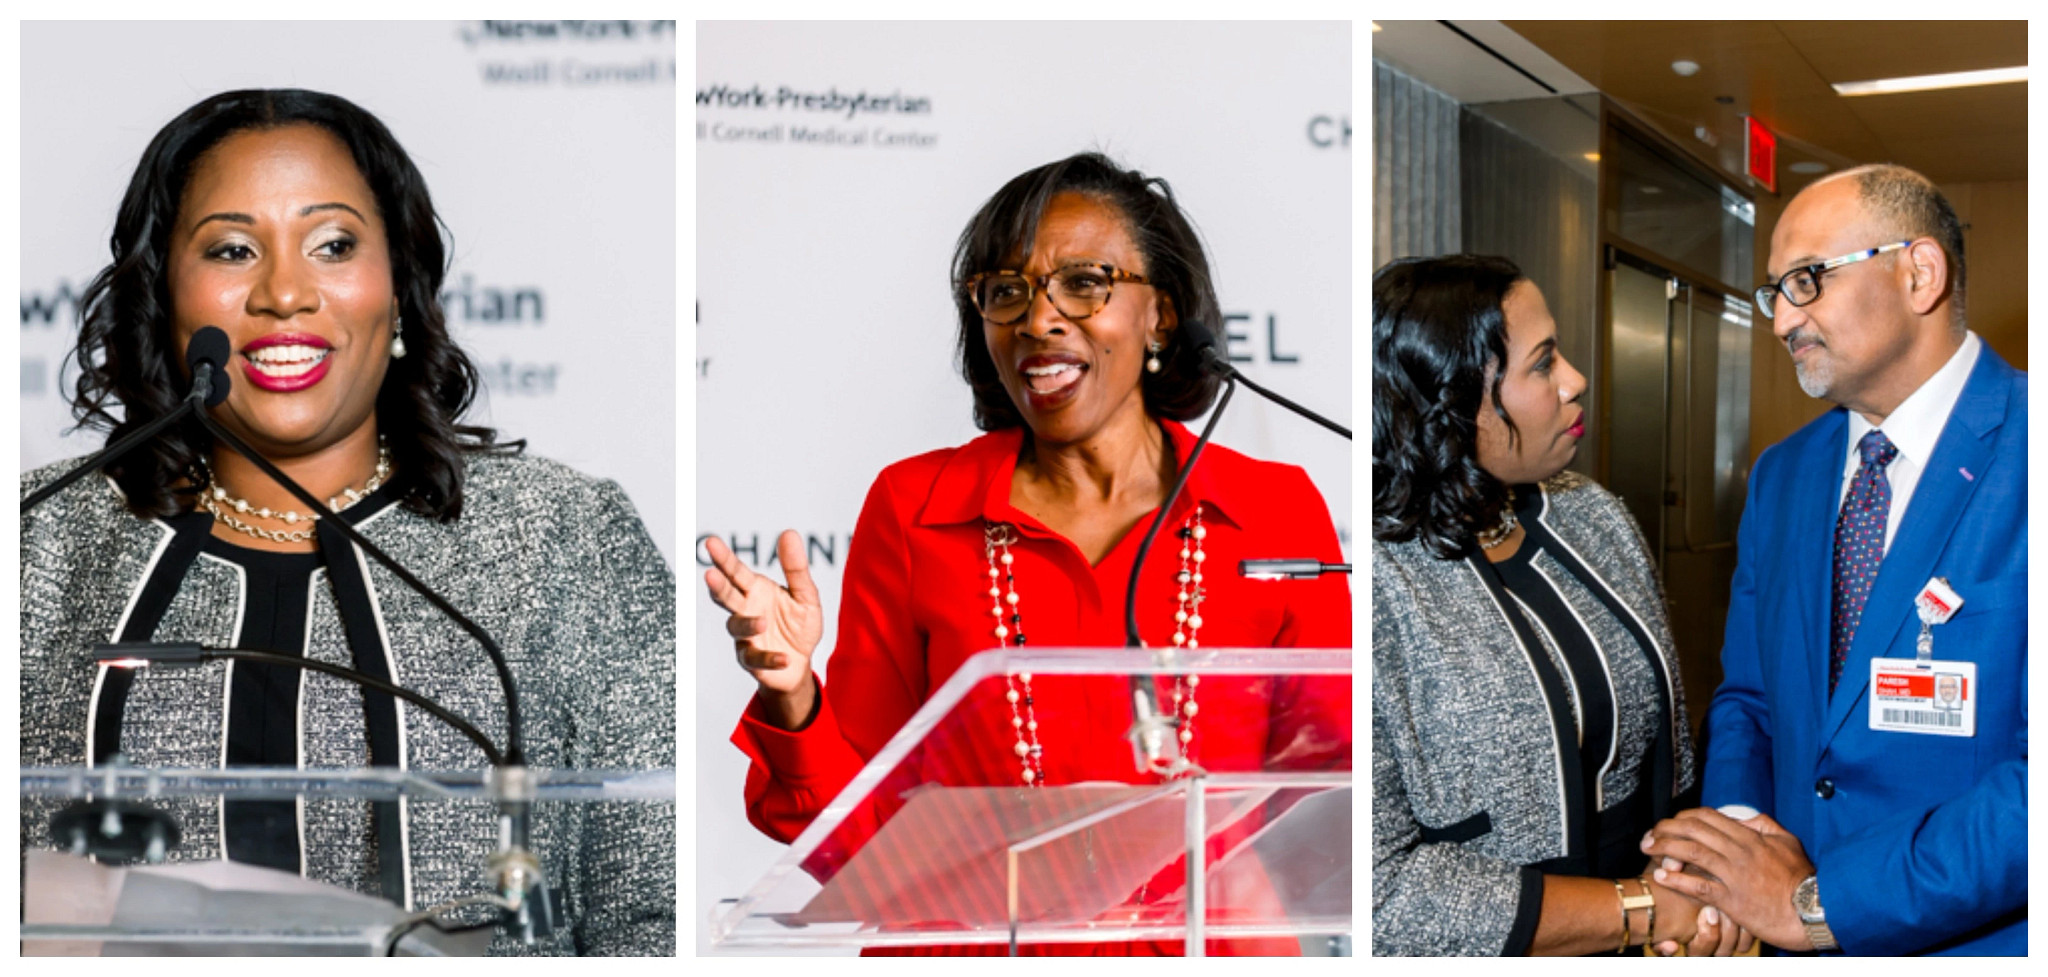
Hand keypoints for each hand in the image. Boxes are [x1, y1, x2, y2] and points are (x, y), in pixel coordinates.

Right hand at [705, 530, 824, 705]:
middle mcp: (745, 610)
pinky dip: (770, 658)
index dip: (723, 558)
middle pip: (727, 596)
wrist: (802, 663)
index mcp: (755, 590)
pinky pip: (756, 658)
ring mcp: (745, 636)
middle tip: (710, 574)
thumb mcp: (805, 595)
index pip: (736, 571)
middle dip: (718, 586)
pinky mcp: (752, 660)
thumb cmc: (799, 625)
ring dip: (748, 624)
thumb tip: (788, 532)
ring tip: (763, 622)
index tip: (710, 542)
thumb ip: (796, 568)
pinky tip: (784, 657)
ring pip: (737, 627)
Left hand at [1642, 808, 1816, 949]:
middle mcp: (1739, 852)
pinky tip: (1661, 877)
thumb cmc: (1803, 879)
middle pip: (1694, 831)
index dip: (1683, 817)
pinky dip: (1676, 880)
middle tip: (1649, 835)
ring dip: (1664, 849)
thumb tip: (1745, 818)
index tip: (1671, 823)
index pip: (1708, 817)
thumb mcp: (1788, 843)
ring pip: (1692, 853)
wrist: (1815, 911)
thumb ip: (1765, 826)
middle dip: (1666, 829)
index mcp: (1750, 837)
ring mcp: (1735, 875)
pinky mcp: (1733, 900)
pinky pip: (1698, 886)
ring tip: (1648, 850)